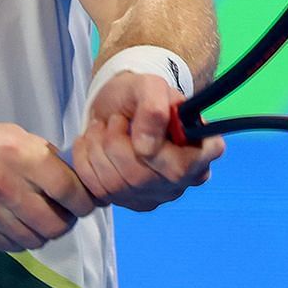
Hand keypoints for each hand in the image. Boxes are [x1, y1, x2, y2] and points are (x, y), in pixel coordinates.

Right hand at [0, 119, 95, 250]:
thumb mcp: (8, 135)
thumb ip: (41, 156)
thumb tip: (76, 178)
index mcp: (19, 153)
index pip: (69, 188)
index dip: (83, 201)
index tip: (84, 203)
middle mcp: (6, 184)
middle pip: (56, 222)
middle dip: (66, 222)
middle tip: (62, 214)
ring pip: (36, 239)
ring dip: (43, 233)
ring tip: (36, 219)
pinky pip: (12, 246)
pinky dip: (20, 239)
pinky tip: (13, 224)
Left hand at [71, 72, 222, 212]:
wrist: (119, 105)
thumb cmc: (140, 95)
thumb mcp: (149, 85)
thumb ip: (154, 108)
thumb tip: (146, 147)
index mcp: (202, 150)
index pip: (179, 168)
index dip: (151, 150)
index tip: (132, 122)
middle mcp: (185, 179)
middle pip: (141, 178)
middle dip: (115, 143)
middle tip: (114, 120)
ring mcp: (156, 194)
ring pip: (116, 185)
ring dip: (98, 149)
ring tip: (102, 128)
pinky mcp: (129, 202)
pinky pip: (97, 190)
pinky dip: (85, 161)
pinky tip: (93, 144)